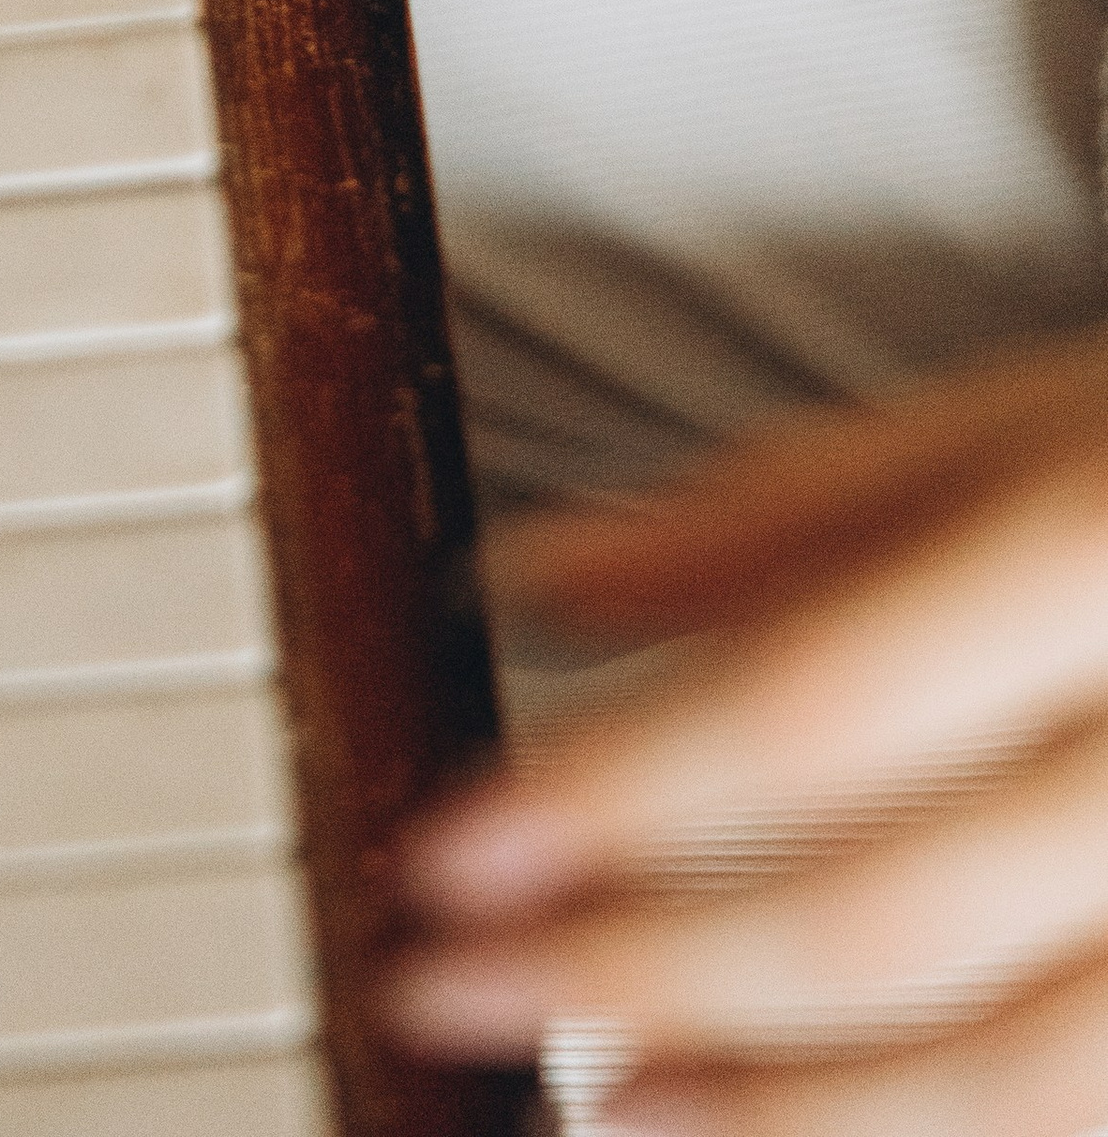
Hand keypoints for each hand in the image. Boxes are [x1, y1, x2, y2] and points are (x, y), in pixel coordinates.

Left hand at [386, 332, 1107, 1133]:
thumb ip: (783, 513)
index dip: (614, 797)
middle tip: (445, 989)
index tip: (440, 850)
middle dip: (639, 971)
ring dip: (791, 1118)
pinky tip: (813, 1123)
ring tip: (608, 1101)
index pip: (818, 710)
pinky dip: (953, 1130)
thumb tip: (535, 581)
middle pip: (891, 915)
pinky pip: (1104, 1103)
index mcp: (1102, 553)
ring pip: (1023, 1076)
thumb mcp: (1022, 417)